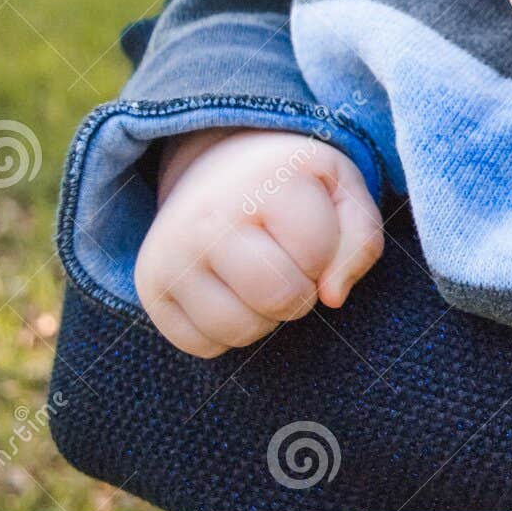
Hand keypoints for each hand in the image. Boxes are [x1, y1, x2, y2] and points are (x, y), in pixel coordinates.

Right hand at [134, 128, 384, 357]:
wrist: (219, 164)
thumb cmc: (294, 185)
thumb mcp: (343, 191)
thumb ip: (362, 241)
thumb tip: (332, 298)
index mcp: (263, 182)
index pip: (316, 254)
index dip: (326, 255)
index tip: (310, 231)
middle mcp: (208, 216)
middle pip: (279, 298)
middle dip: (300, 292)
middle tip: (288, 264)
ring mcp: (171, 253)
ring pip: (240, 330)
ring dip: (266, 317)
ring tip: (260, 276)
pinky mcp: (149, 286)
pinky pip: (203, 346)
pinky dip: (228, 333)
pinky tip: (230, 292)